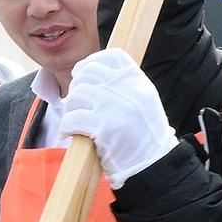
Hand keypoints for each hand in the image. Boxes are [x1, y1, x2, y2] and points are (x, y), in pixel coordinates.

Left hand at [60, 50, 178, 187]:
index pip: (112, 56)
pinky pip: (72, 118)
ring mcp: (114, 107)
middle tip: (76, 104)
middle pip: (89, 73)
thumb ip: (126, 86)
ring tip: (74, 121)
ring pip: (77, 95)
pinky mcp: (103, 127)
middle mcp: (128, 89)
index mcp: (138, 81)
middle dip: (77, 88)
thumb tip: (94, 74)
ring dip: (70, 109)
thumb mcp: (144, 102)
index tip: (82, 73)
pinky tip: (69, 133)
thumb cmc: (146, 137)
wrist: (154, 164)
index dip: (92, 61)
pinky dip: (66, 126)